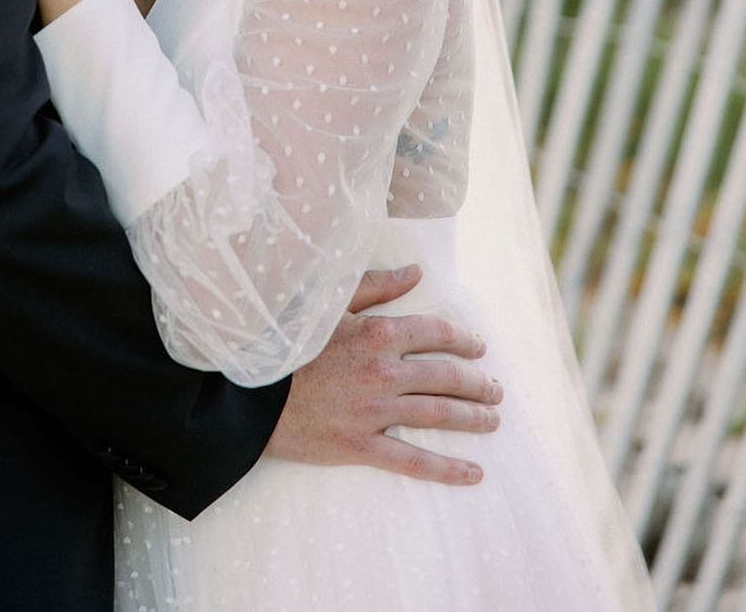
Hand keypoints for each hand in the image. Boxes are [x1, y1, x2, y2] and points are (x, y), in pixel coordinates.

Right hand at [266, 266, 502, 483]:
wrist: (251, 392)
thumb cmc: (287, 341)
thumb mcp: (330, 305)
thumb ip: (376, 286)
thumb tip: (415, 272)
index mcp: (377, 333)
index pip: (436, 333)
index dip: (463, 340)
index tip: (479, 347)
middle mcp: (383, 372)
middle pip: (446, 377)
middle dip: (477, 384)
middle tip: (495, 390)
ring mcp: (374, 412)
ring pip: (437, 416)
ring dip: (472, 419)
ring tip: (492, 421)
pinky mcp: (360, 446)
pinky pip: (413, 460)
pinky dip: (446, 469)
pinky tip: (473, 473)